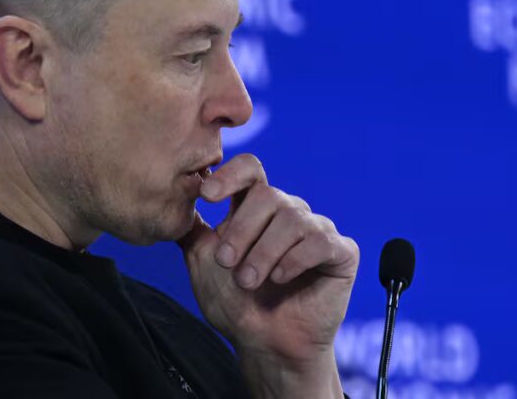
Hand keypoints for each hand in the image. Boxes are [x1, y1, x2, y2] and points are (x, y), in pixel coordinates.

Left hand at [177, 154, 358, 369]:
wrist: (265, 346)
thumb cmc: (235, 304)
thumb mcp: (202, 261)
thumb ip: (191, 228)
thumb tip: (174, 196)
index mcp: (256, 208)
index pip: (250, 170)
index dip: (231, 175)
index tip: (208, 195)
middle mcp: (288, 212)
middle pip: (268, 195)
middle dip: (242, 230)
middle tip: (226, 263)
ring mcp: (317, 229)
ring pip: (292, 218)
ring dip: (264, 252)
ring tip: (248, 281)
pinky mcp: (341, 252)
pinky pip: (320, 241)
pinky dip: (294, 260)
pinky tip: (280, 278)